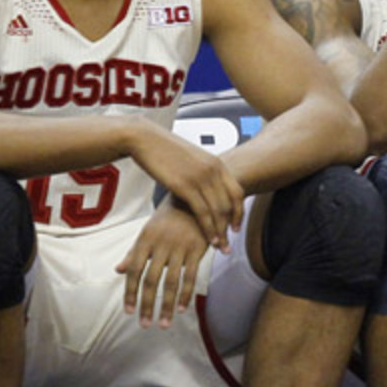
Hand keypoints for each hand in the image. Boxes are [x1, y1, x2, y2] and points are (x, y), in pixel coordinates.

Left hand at [117, 197, 208, 327]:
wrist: (195, 200)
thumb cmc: (168, 218)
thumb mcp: (148, 231)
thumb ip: (134, 252)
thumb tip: (118, 270)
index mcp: (145, 239)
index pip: (134, 271)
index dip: (130, 292)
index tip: (129, 311)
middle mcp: (161, 244)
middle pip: (152, 280)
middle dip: (147, 304)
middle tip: (145, 324)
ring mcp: (180, 247)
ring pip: (171, 282)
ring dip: (166, 305)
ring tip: (163, 323)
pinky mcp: (197, 249)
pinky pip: (191, 276)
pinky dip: (185, 294)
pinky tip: (181, 309)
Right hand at [127, 121, 244, 249]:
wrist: (146, 139)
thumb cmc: (165, 150)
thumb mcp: (192, 159)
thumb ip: (204, 172)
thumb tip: (208, 186)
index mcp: (217, 163)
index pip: (237, 192)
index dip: (240, 212)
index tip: (237, 227)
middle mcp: (214, 170)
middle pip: (230, 205)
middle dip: (231, 227)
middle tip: (229, 244)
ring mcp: (201, 178)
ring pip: (219, 211)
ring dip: (221, 232)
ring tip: (221, 247)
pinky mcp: (186, 186)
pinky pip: (204, 213)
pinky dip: (209, 229)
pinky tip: (209, 240)